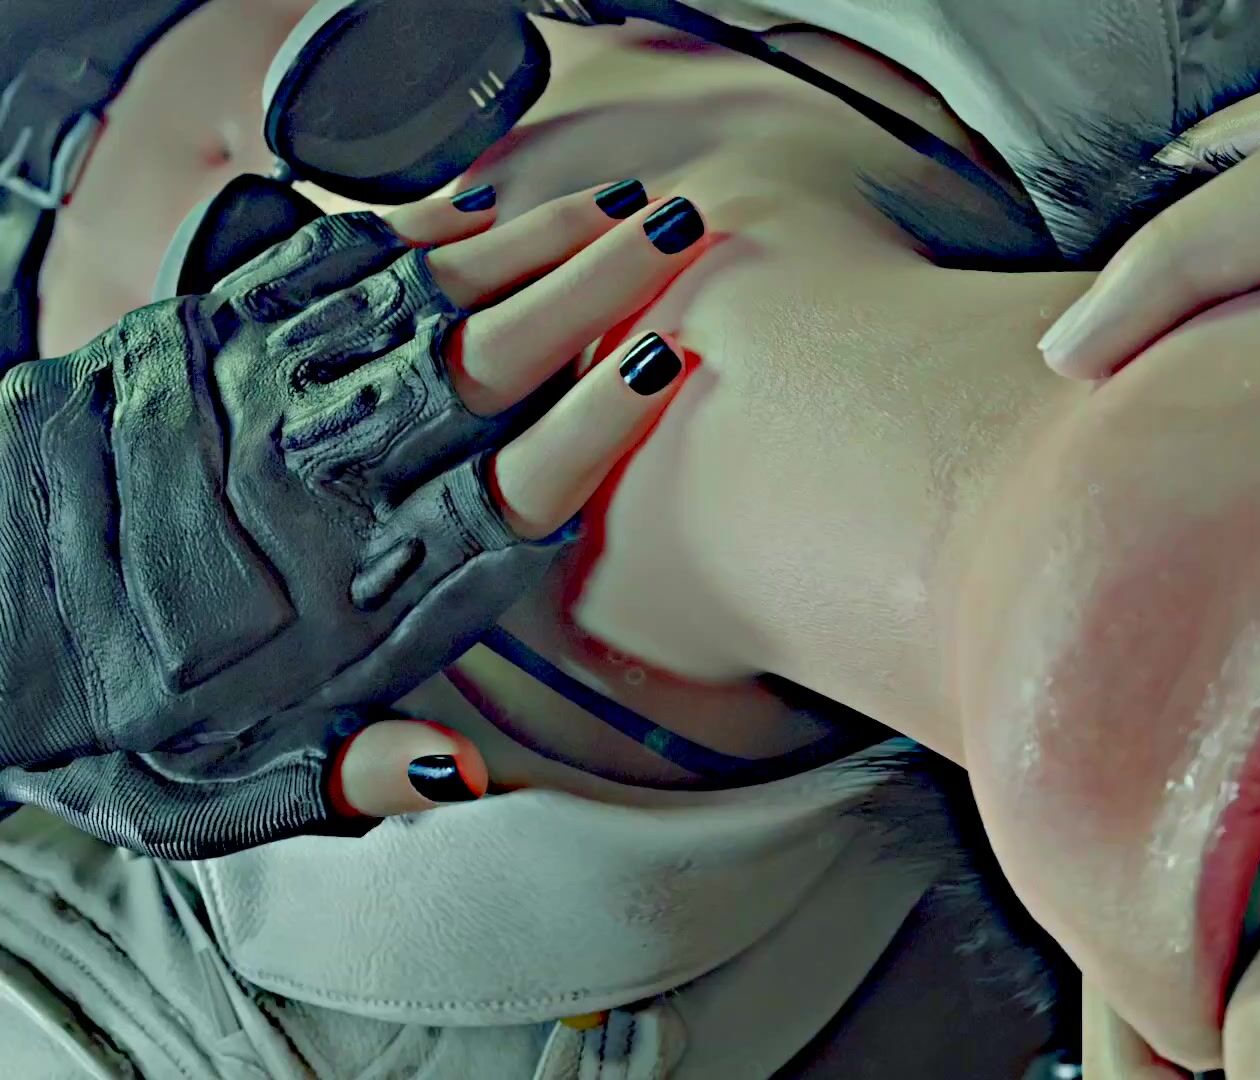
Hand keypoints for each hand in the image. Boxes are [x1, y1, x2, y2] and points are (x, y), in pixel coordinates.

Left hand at [0, 181, 702, 856]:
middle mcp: (316, 474)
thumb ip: (355, 778)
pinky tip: (480, 210)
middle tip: (675, 236)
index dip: (598, 416)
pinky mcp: (204, 335)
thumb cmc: (108, 705)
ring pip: (421, 296)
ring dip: (528, 245)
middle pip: (485, 360)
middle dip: (594, 288)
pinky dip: (415, 228)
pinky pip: (330, 263)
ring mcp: (259, 389)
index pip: (508, 482)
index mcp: (351, 587)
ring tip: (612, 210)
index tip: (667, 359)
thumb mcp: (225, 787)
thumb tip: (467, 772)